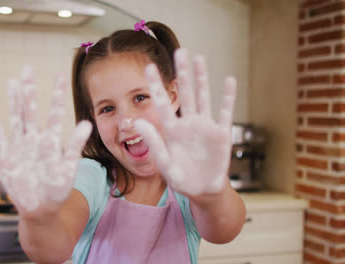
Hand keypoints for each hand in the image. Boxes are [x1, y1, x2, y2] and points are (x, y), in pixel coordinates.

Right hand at [0, 66, 91, 219]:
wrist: (40, 209)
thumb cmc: (56, 188)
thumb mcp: (68, 167)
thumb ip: (74, 146)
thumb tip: (88, 123)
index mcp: (50, 141)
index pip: (54, 113)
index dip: (56, 95)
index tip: (59, 76)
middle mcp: (33, 140)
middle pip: (30, 110)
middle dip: (29, 90)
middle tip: (28, 68)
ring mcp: (18, 148)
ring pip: (15, 119)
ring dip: (13, 101)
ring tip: (12, 81)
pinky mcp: (4, 159)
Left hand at [134, 49, 235, 196]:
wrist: (203, 191)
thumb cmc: (182, 179)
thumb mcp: (164, 163)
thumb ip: (153, 141)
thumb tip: (136, 121)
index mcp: (171, 131)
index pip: (161, 103)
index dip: (155, 85)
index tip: (147, 67)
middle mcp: (188, 124)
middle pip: (185, 93)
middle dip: (182, 73)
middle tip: (179, 51)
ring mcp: (205, 127)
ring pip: (203, 97)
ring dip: (202, 78)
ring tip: (199, 58)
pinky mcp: (221, 134)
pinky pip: (225, 112)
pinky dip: (228, 97)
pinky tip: (229, 80)